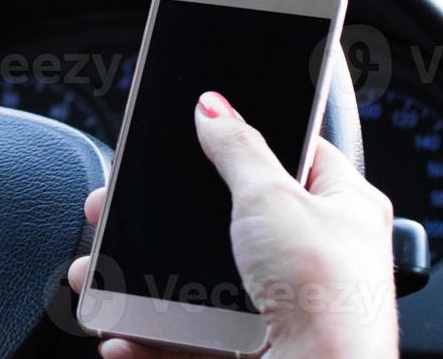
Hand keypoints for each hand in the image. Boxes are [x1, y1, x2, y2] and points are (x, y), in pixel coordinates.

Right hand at [68, 92, 397, 358]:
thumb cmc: (327, 297)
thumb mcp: (272, 198)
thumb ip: (238, 147)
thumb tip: (214, 107)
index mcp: (343, 206)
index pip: (295, 152)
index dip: (247, 138)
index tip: (197, 132)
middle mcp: (318, 254)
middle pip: (228, 217)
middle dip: (168, 217)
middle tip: (122, 207)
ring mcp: (284, 302)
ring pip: (200, 279)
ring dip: (143, 279)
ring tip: (99, 272)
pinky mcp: (255, 345)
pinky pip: (190, 333)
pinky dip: (151, 334)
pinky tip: (124, 329)